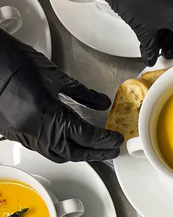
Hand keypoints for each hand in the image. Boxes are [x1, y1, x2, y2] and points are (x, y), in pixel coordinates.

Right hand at [0, 30, 122, 162]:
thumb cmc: (13, 62)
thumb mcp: (54, 76)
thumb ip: (82, 93)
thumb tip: (101, 103)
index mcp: (49, 116)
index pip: (86, 137)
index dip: (104, 140)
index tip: (116, 139)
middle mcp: (36, 132)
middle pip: (74, 152)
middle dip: (95, 153)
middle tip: (111, 150)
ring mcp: (24, 136)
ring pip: (57, 154)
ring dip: (78, 154)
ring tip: (94, 149)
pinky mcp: (15, 134)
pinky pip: (42, 149)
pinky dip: (60, 148)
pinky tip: (68, 142)